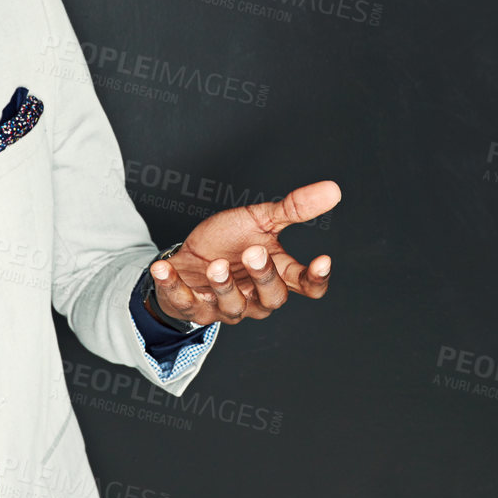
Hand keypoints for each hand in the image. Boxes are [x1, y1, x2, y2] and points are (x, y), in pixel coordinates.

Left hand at [148, 180, 339, 326]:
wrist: (188, 256)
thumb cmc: (229, 240)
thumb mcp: (261, 220)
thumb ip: (295, 209)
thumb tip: (333, 189)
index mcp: (278, 275)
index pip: (306, 287)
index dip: (315, 278)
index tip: (322, 260)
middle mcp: (255, 297)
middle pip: (271, 298)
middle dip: (262, 276)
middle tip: (253, 252)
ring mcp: (225, 306)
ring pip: (233, 308)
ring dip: (224, 286)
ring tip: (216, 265)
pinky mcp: (192, 307)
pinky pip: (184, 303)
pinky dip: (172, 286)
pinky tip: (163, 268)